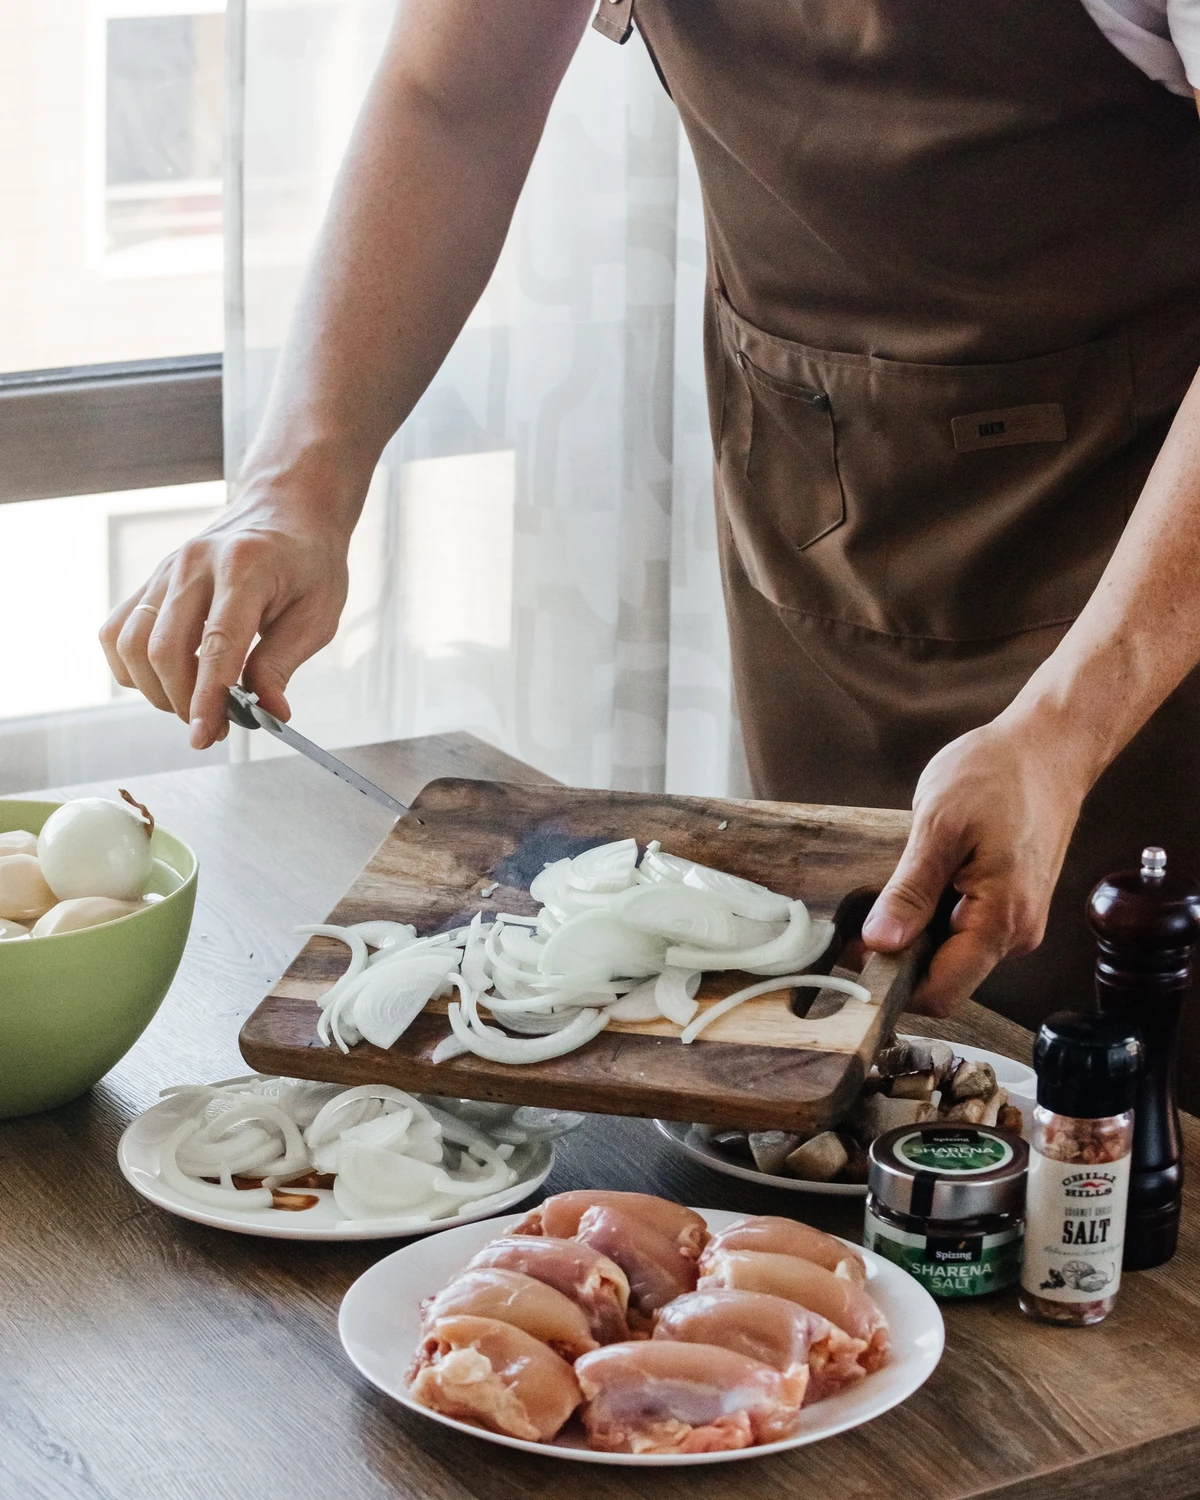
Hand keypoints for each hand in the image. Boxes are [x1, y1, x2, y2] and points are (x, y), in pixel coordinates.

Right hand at [99, 495, 350, 749]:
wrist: (286, 512)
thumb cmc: (308, 562)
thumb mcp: (318, 614)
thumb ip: (284, 663)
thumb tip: (268, 713)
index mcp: (244, 569)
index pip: (217, 644)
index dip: (207, 697)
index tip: (204, 737)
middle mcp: (194, 564)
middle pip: (164, 649)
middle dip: (184, 702)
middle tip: (216, 726)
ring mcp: (165, 570)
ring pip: (133, 645)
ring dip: (157, 691)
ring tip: (194, 703)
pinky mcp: (150, 582)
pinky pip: (118, 633)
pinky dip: (133, 668)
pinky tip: (167, 679)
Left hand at [860, 716, 1092, 1015]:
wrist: (1050, 747)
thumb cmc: (1000, 774)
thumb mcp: (940, 825)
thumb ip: (911, 891)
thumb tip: (880, 943)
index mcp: (1001, 922)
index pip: (941, 993)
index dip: (893, 986)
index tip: (853, 961)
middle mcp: (1016, 934)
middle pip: (945, 978)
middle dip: (900, 958)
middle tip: (861, 918)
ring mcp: (1017, 922)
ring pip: (952, 954)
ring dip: (917, 934)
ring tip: (894, 888)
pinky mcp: (1012, 906)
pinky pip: (965, 929)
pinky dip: (935, 915)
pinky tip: (923, 879)